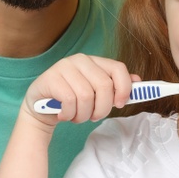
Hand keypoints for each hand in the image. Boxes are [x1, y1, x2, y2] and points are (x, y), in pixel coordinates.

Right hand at [22, 54, 137, 126]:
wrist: (40, 108)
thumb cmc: (72, 101)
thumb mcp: (96, 94)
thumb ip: (115, 87)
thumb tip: (138, 82)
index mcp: (94, 61)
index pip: (118, 68)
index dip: (124, 88)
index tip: (120, 104)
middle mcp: (80, 60)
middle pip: (104, 86)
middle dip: (102, 109)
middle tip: (94, 117)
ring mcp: (64, 67)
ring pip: (86, 96)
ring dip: (83, 115)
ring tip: (76, 116)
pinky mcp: (51, 78)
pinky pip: (70, 101)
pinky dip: (69, 114)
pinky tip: (64, 114)